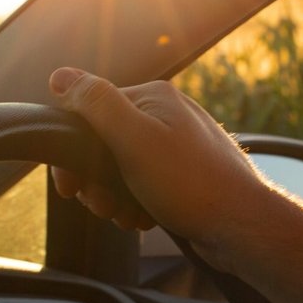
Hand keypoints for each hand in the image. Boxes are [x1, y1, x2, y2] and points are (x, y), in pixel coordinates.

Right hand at [48, 68, 281, 270]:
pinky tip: (145, 218)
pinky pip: (143, 186)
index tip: (70, 188)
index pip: (90, 114)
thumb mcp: (134, 140)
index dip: (74, 154)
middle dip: (96, 181)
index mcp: (153, 98)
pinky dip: (136, 204)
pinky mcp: (183, 175)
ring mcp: (176, 145)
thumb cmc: (191, 184)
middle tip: (104, 207)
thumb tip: (60, 75)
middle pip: (104, 145)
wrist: (242, 227)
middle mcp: (166, 115)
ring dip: (116, 198)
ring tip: (129, 215)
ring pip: (121, 170)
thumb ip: (96, 104)